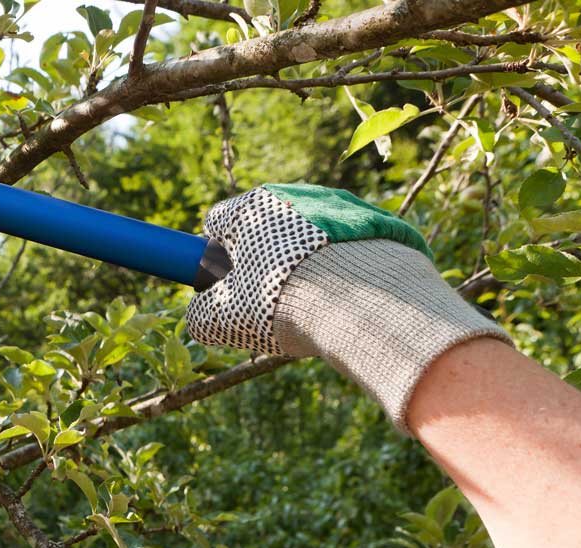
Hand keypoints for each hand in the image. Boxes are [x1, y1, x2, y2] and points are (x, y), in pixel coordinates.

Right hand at [186, 184, 506, 433]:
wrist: (366, 302)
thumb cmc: (282, 304)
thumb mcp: (223, 319)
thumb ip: (201, 314)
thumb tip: (201, 316)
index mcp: (251, 207)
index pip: (217, 222)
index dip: (215, 255)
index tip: (225, 284)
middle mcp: (295, 194)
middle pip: (267, 228)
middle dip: (264, 260)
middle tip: (271, 302)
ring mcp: (340, 205)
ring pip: (309, 236)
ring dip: (306, 263)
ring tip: (316, 305)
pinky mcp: (378, 224)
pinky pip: (349, 246)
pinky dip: (345, 268)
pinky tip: (349, 299)